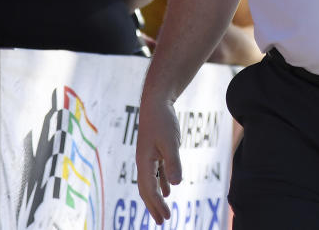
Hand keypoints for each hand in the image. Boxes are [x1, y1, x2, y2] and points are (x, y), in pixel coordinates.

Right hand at [135, 97, 181, 222]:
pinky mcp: (154, 151)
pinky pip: (156, 173)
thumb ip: (172, 163)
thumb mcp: (170, 142)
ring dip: (156, 198)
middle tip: (162, 222)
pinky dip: (161, 183)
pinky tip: (168, 190)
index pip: (149, 189)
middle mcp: (143, 162)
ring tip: (162, 212)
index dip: (157, 204)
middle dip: (153, 206)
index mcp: (144, 162)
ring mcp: (148, 157)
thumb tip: (175, 184)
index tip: (166, 217)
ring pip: (150, 183)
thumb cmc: (162, 121)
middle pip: (146, 190)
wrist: (156, 102)